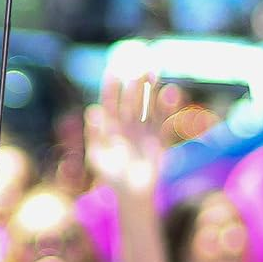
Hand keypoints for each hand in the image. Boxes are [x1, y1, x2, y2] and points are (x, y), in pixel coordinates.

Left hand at [84, 74, 180, 196]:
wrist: (132, 195)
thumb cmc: (111, 177)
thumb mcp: (98, 157)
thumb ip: (95, 134)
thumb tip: (91, 111)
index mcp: (110, 126)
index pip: (110, 102)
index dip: (111, 87)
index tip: (113, 70)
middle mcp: (126, 125)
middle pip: (131, 99)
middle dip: (134, 83)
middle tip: (139, 65)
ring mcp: (143, 130)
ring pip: (147, 105)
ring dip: (150, 90)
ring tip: (154, 72)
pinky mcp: (158, 139)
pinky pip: (162, 120)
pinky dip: (167, 107)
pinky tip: (171, 92)